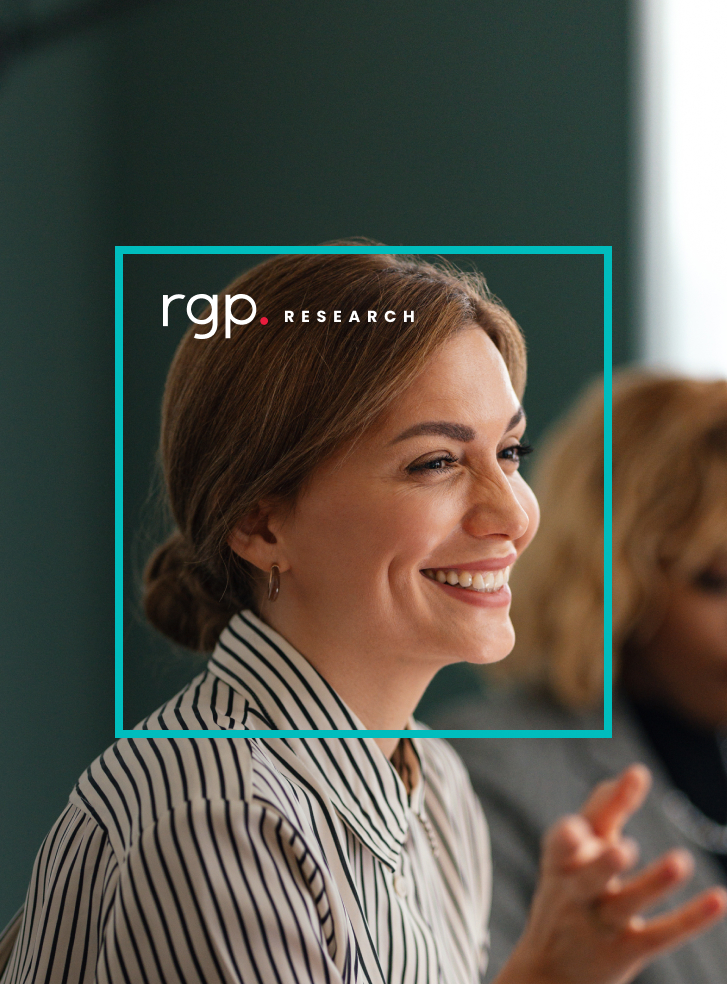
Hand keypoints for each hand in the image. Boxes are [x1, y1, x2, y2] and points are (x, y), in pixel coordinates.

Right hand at [494, 764, 726, 983]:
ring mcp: (600, 925)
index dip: (571, 834)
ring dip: (652, 885)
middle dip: (603, 864)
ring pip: (626, 905)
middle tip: (625, 849)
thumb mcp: (571, 854)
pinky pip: (659, 935)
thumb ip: (602, 812)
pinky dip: (689, 919)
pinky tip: (718, 899)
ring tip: (680, 862)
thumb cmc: (569, 893)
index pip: (563, 842)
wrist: (548, 973)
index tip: (584, 825)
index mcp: (559, 863)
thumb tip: (634, 773)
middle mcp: (575, 893)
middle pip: (589, 877)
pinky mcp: (625, 953)